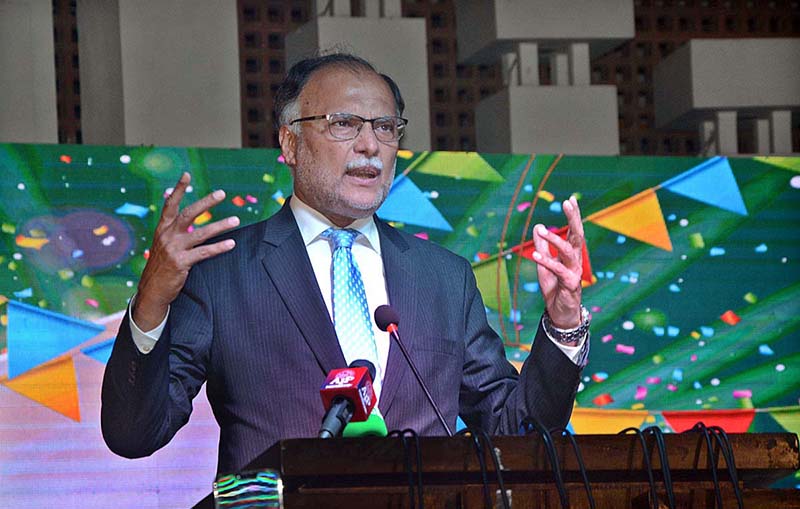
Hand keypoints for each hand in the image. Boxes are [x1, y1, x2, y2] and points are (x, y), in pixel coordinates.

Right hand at [133, 173, 238, 330]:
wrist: (152, 291)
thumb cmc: (161, 266)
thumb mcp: (163, 245)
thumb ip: (174, 232)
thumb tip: (186, 217)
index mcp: (162, 229)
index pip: (170, 204)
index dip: (178, 189)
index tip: (186, 174)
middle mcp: (167, 236)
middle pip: (188, 214)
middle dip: (206, 202)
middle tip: (221, 193)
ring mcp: (174, 249)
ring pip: (201, 233)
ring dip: (221, 225)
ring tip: (236, 219)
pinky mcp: (181, 263)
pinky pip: (204, 252)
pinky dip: (219, 247)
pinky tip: (231, 243)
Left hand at [531, 196, 584, 328]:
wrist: (561, 313)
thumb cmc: (555, 288)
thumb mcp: (544, 265)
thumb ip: (542, 246)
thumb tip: (538, 226)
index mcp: (572, 255)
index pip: (574, 231)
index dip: (573, 216)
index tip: (571, 199)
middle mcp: (576, 261)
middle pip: (577, 236)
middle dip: (573, 219)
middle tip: (568, 204)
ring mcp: (574, 272)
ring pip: (567, 251)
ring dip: (554, 240)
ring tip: (540, 230)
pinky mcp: (570, 284)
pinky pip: (558, 270)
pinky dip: (546, 261)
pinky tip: (535, 254)